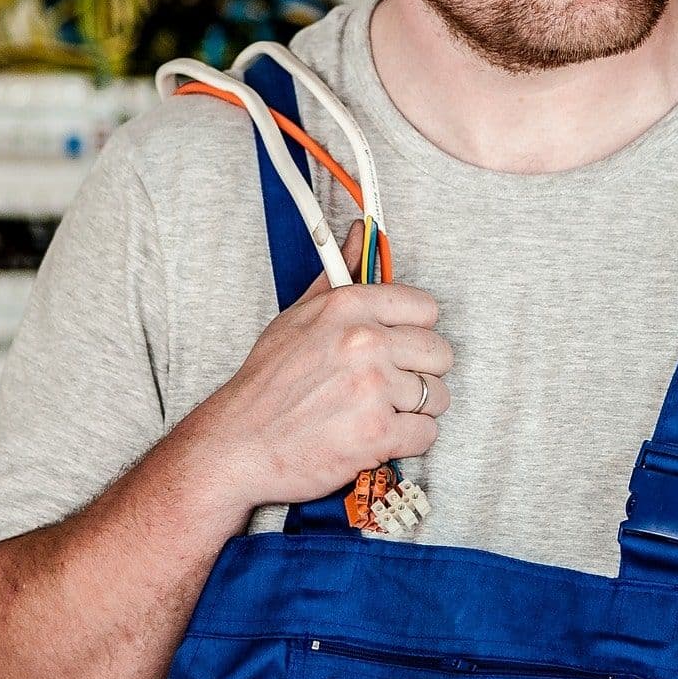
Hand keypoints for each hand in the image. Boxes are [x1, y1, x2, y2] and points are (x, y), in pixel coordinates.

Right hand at [202, 221, 452, 508]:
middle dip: (421, 371)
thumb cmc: (267, 383)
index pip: (426, 308)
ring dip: (416, 408)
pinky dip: (408, 439)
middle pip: (439, 353)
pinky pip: (427, 433)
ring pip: (437, 395)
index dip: (415, 330)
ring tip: (380, 411)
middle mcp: (364, 343)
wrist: (238, 444)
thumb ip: (339, 275)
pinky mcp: (377, 435)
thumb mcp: (298, 316)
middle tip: (391, 384)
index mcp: (348, 307)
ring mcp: (373, 390)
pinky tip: (379, 436)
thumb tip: (361, 235)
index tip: (400, 345)